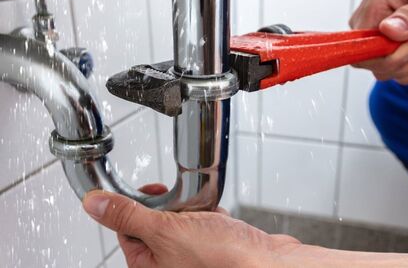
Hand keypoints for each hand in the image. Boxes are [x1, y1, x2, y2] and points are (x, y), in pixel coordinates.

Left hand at [82, 187, 407, 266]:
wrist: (268, 264)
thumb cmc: (221, 258)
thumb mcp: (164, 230)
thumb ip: (127, 215)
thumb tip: (93, 204)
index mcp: (149, 266)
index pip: (127, 231)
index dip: (132, 208)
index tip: (144, 191)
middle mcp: (170, 264)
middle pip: (155, 225)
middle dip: (166, 206)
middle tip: (175, 198)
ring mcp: (193, 256)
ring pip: (180, 222)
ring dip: (188, 208)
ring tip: (199, 206)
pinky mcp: (215, 246)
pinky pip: (203, 224)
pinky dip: (208, 214)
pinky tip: (216, 213)